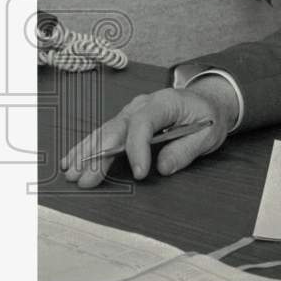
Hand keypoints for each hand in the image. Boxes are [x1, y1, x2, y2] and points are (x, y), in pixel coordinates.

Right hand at [60, 76, 236, 187]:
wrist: (207, 102)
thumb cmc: (208, 116)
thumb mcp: (208, 134)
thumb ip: (186, 150)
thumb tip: (162, 168)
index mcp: (166, 102)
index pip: (145, 123)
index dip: (138, 149)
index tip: (139, 173)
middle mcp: (143, 105)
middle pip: (117, 128)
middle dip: (100, 154)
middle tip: (86, 179)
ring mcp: (132, 112)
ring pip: (105, 131)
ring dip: (87, 152)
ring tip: (71, 173)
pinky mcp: (126, 122)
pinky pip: (105, 134)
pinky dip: (87, 147)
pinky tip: (71, 160)